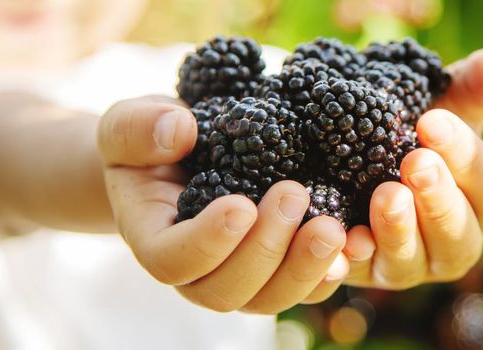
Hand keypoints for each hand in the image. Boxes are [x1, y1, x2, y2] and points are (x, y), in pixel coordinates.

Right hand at [98, 96, 348, 313]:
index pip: (171, 261)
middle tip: (294, 194)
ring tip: (332, 226)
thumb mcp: (128, 124)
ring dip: (304, 268)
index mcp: (154, 240)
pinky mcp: (277, 270)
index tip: (240, 205)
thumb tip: (180, 130)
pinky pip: (304, 287)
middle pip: (226, 290)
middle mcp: (197, 273)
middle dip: (265, 250)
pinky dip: (330, 270)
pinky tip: (354, 241)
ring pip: (270, 298)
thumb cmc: (148, 142)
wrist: (180, 158)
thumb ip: (139, 128)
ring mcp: (240, 277)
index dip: (206, 242)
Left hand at [341, 48, 482, 288]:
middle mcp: (452, 243)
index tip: (431, 121)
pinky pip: (356, 275)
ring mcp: (407, 266)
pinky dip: (349, 260)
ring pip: (411, 264)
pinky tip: (344, 237)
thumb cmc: (415, 132)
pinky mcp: (360, 273)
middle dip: (438, 200)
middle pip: (458, 237)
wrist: (356, 154)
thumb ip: (476, 85)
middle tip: (414, 162)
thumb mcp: (447, 105)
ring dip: (398, 230)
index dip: (467, 157)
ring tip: (385, 195)